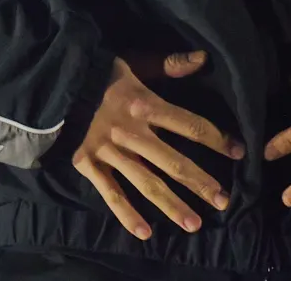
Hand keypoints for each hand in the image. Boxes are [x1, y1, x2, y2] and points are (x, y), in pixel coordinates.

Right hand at [70, 52, 243, 240]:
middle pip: (174, 163)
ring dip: (172, 205)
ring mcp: (109, 151)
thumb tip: (204, 58)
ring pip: (147, 184)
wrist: (52, 82)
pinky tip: (145, 232)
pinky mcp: (88, 164)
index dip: (217, 139)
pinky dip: (127, 215)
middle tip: (224, 201)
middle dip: (201, 183)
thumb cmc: (97, 72)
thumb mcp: (134, 62)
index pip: (190, 126)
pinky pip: (111, 193)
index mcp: (145, 104)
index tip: (239, 152)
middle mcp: (132, 132)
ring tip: (195, 224)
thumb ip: (168, 64)